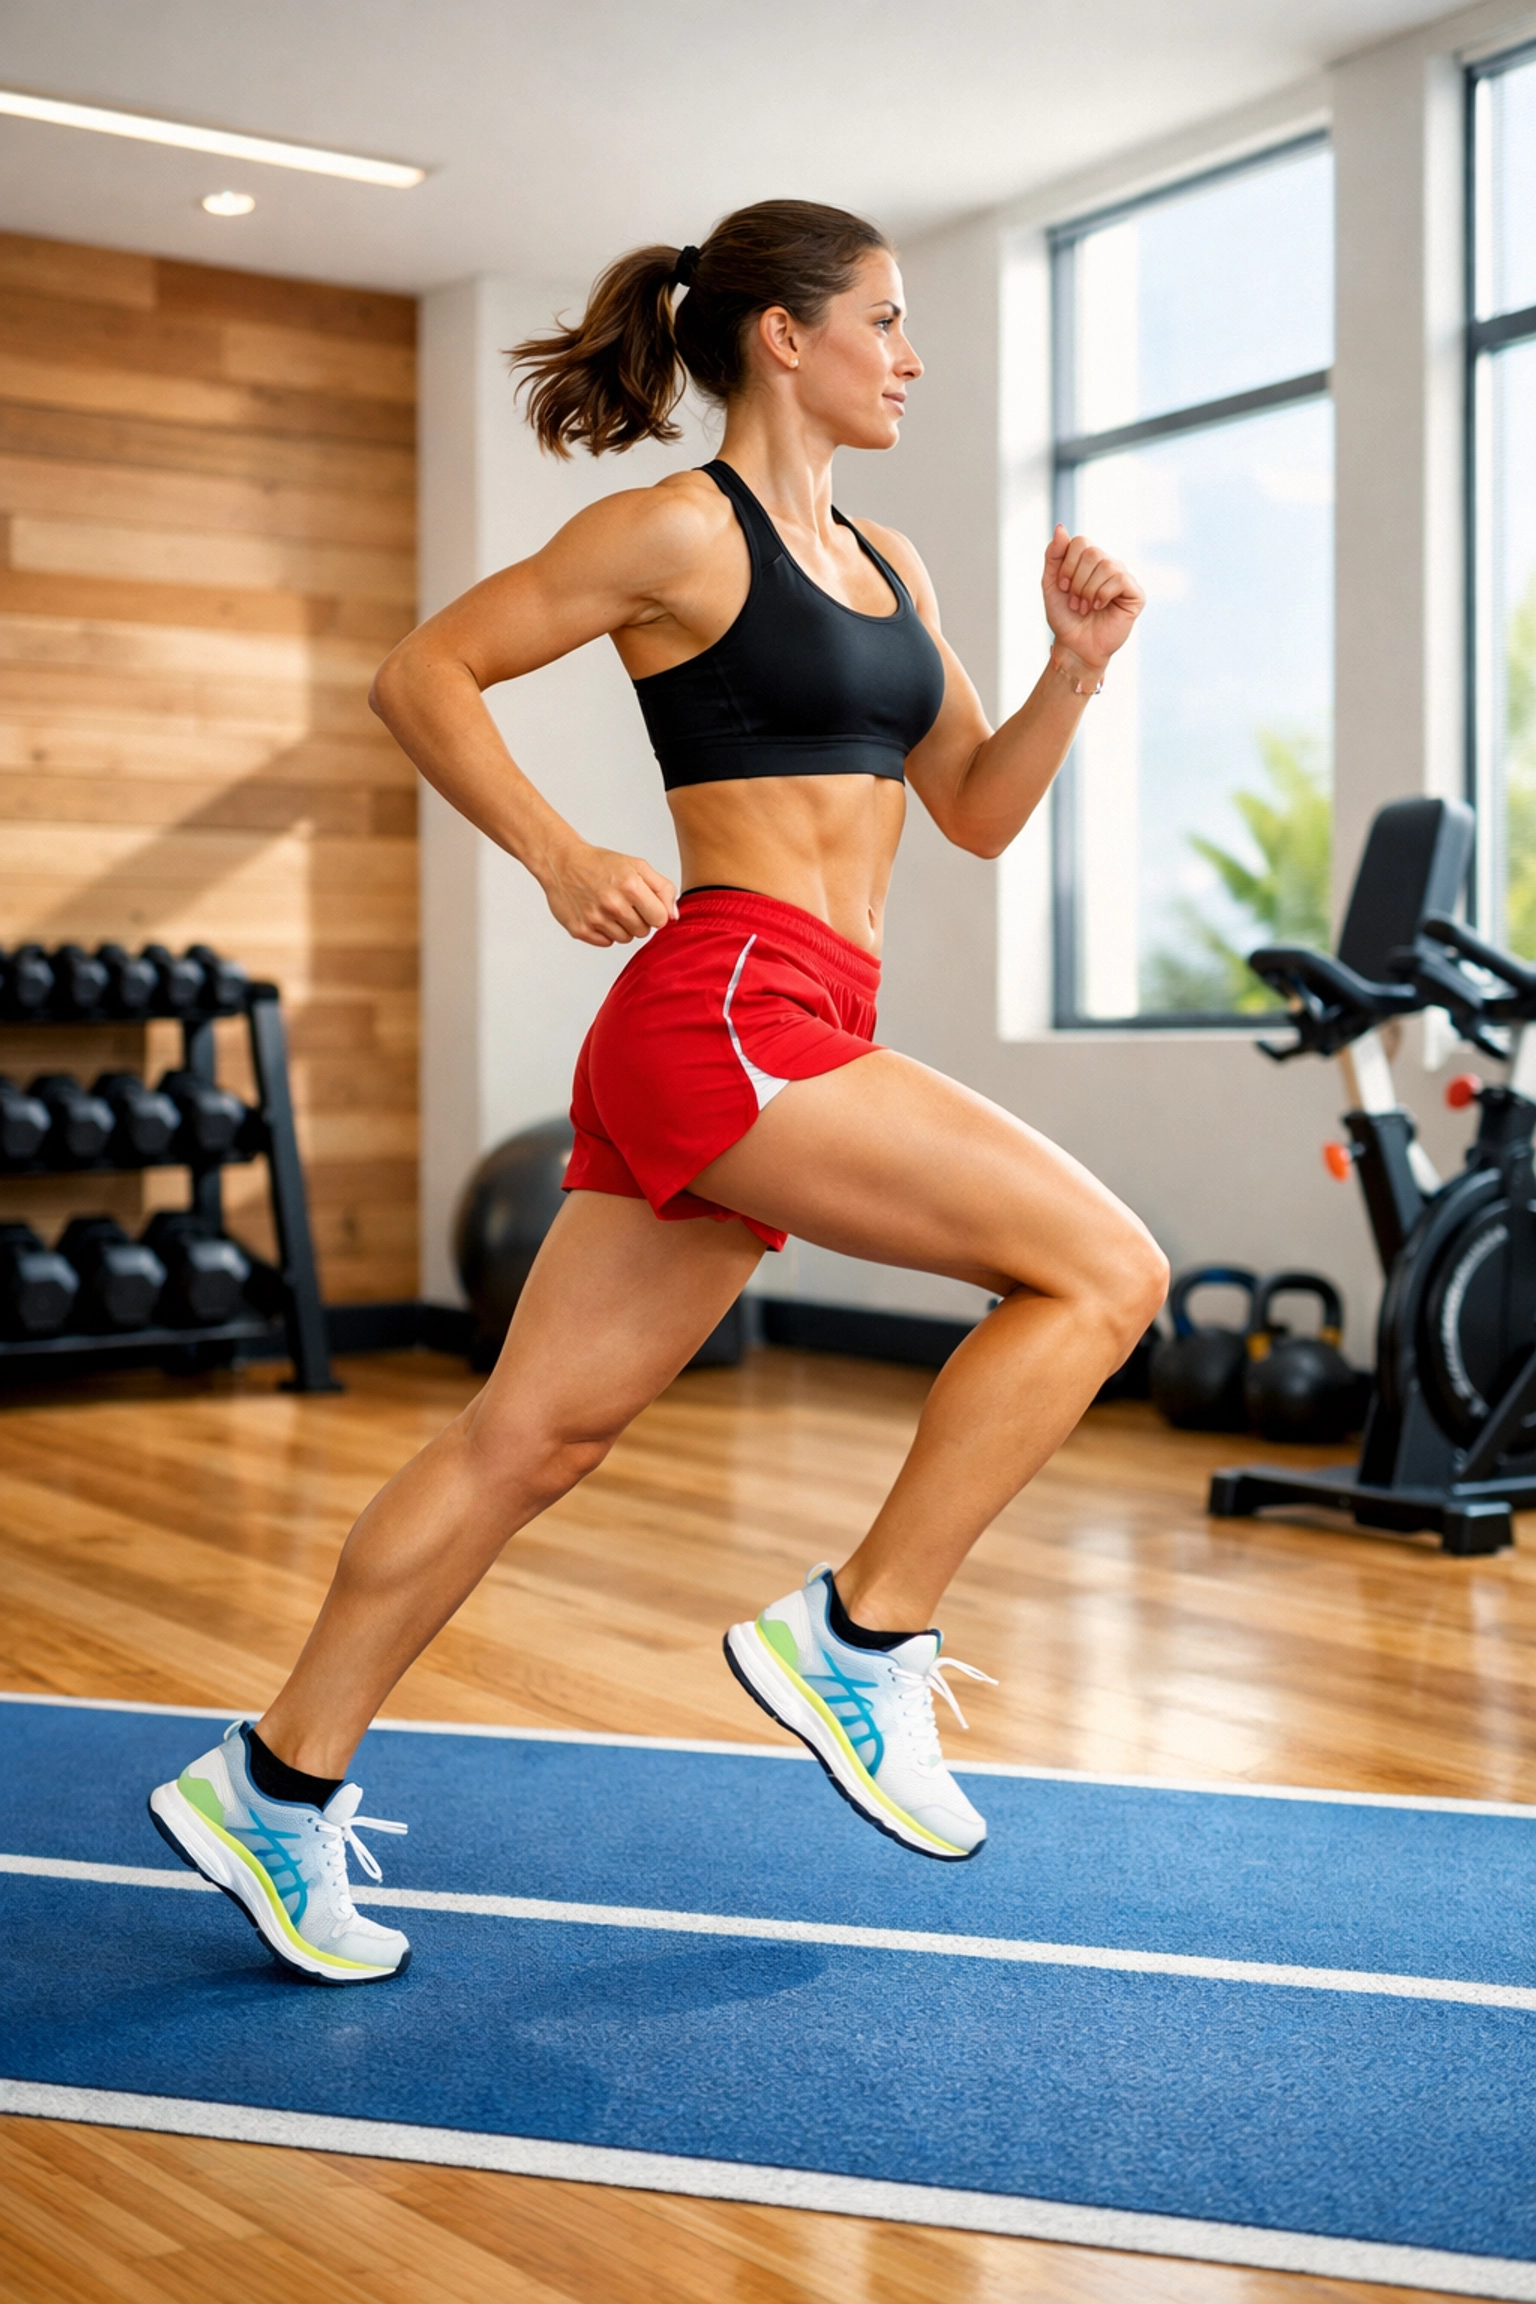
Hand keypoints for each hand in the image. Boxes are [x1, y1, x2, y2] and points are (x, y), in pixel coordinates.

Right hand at [540, 840, 677, 946]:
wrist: (562, 863)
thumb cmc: (601, 864)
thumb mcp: (638, 866)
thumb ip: (663, 889)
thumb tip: (674, 916)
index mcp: (631, 886)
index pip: (660, 920)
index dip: (655, 912)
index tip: (645, 904)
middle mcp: (613, 904)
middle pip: (643, 932)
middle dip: (638, 919)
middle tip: (623, 902)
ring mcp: (595, 919)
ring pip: (625, 939)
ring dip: (622, 926)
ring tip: (610, 907)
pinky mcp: (580, 930)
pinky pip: (606, 942)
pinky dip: (605, 931)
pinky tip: (598, 914)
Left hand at [1042, 525, 1143, 670]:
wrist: (1074, 646)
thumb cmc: (1064, 617)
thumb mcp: (1051, 583)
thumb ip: (1054, 555)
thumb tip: (1060, 527)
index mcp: (1089, 560)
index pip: (1081, 542)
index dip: (1068, 565)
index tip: (1062, 587)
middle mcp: (1108, 564)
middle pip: (1093, 553)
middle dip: (1077, 581)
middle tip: (1075, 602)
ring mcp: (1123, 577)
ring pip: (1107, 566)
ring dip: (1088, 591)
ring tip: (1085, 608)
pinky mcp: (1135, 594)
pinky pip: (1121, 580)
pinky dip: (1104, 595)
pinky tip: (1100, 607)